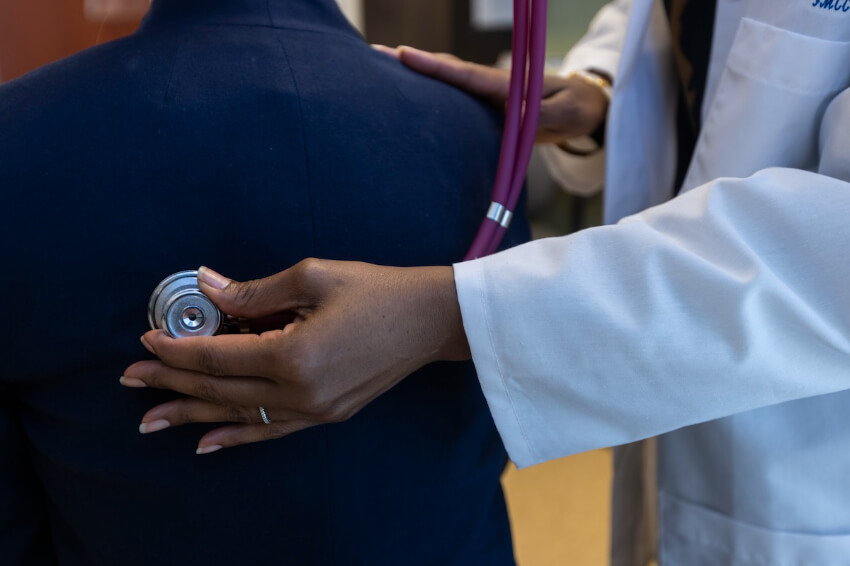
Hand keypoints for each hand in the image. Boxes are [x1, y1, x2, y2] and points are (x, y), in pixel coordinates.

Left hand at [121, 261, 468, 453]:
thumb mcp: (314, 276)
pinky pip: (272, 430)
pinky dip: (237, 436)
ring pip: (240, 415)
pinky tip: (206, 442)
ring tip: (151, 419)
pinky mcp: (327, 415)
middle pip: (221, 389)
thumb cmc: (376, 290)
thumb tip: (206, 286)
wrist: (429, 320)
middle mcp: (301, 392)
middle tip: (132, 379)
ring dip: (193, 414)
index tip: (147, 340)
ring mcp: (315, 410)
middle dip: (173, 382)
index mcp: (294, 355)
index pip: (218, 356)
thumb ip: (253, 290)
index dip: (178, 348)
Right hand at [374, 45, 608, 143]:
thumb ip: (542, 113)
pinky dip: (429, 91)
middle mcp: (491, 86)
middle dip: (411, 63)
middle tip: (373, 55)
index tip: (403, 54)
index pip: (465, 74)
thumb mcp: (567, 112)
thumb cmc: (577, 109)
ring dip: (414, 75)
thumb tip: (513, 113)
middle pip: (446, 71)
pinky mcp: (485, 108)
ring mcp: (486, 96)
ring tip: (377, 69)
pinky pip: (452, 98)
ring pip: (445, 82)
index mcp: (507, 85)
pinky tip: (406, 95)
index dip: (434, 66)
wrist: (583, 109)